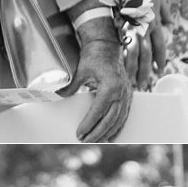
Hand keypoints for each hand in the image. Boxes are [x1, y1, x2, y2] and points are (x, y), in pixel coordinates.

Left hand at [67, 20, 132, 141]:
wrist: (107, 45)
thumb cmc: (93, 57)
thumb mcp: (80, 72)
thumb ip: (71, 87)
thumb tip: (58, 97)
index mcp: (110, 86)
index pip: (98, 111)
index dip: (88, 124)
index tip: (80, 133)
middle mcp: (121, 92)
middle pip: (110, 120)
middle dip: (97, 133)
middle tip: (85, 140)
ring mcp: (127, 94)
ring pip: (119, 119)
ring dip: (108, 132)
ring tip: (97, 141)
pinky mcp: (129, 95)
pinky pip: (124, 115)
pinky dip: (118, 126)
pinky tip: (111, 134)